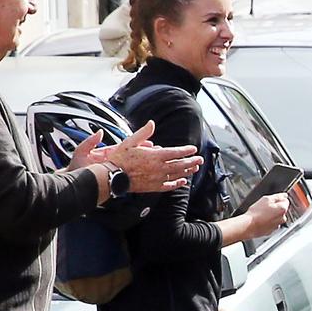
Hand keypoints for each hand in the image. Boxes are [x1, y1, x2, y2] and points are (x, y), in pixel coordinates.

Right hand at [81, 121, 201, 192]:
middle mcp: (159, 168)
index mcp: (154, 156)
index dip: (186, 150)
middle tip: (200, 160)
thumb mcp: (130, 141)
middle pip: (180, 164)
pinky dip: (177, 183)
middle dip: (191, 161)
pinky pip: (169, 186)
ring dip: (187, 171)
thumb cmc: (119, 159)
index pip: (175, 152)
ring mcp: (157, 178)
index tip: (193, 149)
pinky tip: (183, 181)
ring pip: (176, 175)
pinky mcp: (153, 187)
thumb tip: (152, 123)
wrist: (111, 176)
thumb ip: (144, 133)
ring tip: (195, 168)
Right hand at [239, 192, 289, 240]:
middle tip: (264, 207)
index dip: (277, 199)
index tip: (270, 201)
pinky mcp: (271, 230)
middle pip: (281, 209)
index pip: (285, 201)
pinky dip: (267, 222)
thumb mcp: (266, 199)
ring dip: (270, 215)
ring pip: (275, 217)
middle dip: (274, 207)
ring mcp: (277, 225)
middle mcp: (282, 218)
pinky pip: (271, 223)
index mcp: (283, 209)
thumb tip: (284, 195)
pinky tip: (260, 220)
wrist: (249, 226)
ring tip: (261, 214)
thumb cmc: (256, 213)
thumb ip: (277, 196)